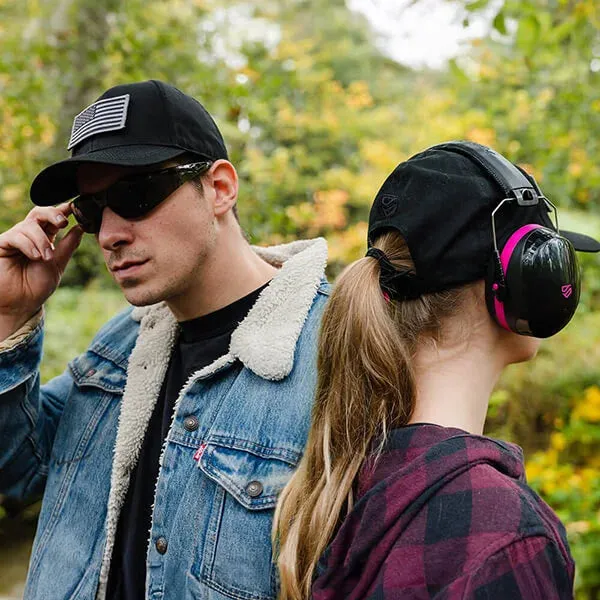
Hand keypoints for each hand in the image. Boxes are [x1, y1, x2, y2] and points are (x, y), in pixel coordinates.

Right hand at [0, 203, 83, 331]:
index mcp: (45, 238)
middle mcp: (29, 235)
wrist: (20, 304)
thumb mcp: (58, 264)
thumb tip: (81, 227)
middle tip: (63, 222)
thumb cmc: (37, 287)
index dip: (64, 211)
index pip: (54, 219)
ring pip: (30, 225)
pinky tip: (35, 256)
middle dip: (53, 214)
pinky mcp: (2, 244)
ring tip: (46, 258)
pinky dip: (29, 244)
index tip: (76, 207)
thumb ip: (68, 246)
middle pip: (40, 212)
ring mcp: (15, 239)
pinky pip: (16, 236)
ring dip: (42, 241)